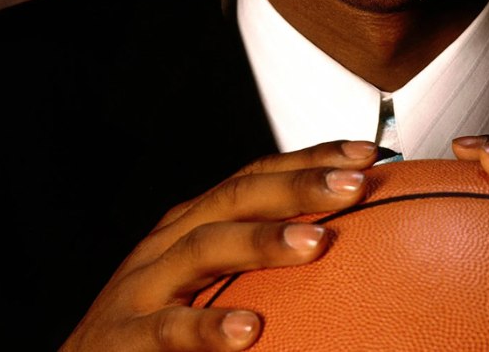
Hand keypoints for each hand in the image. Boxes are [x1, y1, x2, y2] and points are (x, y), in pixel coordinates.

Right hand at [60, 139, 378, 351]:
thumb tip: (345, 252)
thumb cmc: (157, 331)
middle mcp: (168, 242)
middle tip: (356, 184)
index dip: (309, 159)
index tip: (367, 154)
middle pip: (237, 196)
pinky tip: (248, 332)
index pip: (255, 176)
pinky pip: (168, 329)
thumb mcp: (210, 286)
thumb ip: (261, 268)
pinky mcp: (121, 337)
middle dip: (298, 184)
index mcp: (193, 224)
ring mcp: (141, 286)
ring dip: (262, 241)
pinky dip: (206, 327)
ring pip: (204, 247)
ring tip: (317, 243)